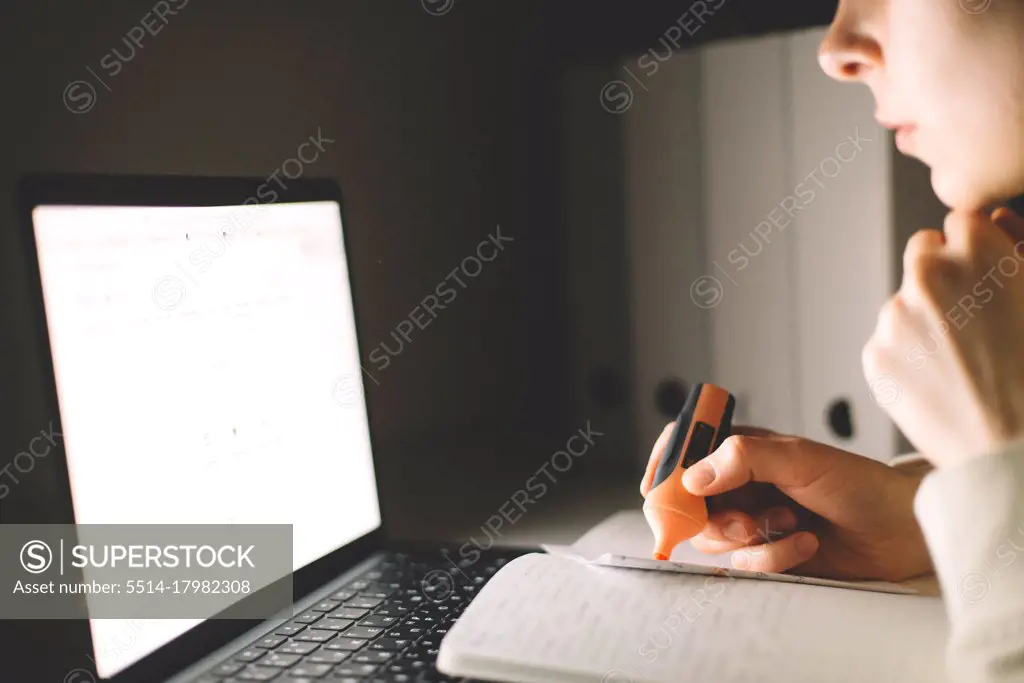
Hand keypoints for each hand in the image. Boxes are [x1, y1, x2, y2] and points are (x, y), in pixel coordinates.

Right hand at [648, 424, 932, 580]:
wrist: (900, 528)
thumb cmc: (856, 482)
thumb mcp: (799, 458)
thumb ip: (743, 458)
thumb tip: (693, 476)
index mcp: (742, 450)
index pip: (685, 449)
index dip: (665, 466)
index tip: (657, 488)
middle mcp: (741, 484)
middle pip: (690, 505)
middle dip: (715, 519)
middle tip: (746, 522)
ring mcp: (753, 519)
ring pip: (715, 539)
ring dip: (751, 538)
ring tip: (789, 524)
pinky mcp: (768, 554)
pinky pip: (746, 565)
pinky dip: (774, 557)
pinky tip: (805, 542)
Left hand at [863, 207, 1023, 467]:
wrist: (1016, 452)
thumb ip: (1018, 250)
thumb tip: (993, 221)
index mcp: (978, 251)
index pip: (960, 222)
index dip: (977, 250)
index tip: (988, 275)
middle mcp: (928, 275)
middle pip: (923, 252)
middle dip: (943, 274)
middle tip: (974, 318)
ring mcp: (895, 316)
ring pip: (904, 301)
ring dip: (924, 319)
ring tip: (965, 362)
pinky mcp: (875, 355)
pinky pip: (889, 342)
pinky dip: (907, 356)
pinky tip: (943, 383)